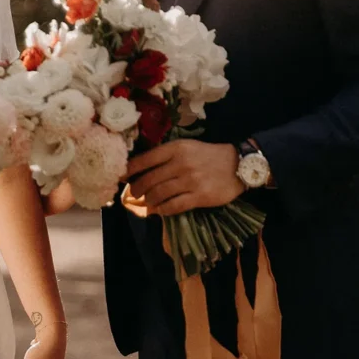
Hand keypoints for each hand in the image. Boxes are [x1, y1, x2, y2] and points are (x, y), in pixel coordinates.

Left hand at [127, 140, 243, 215]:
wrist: (238, 165)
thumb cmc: (208, 155)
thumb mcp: (187, 147)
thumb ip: (166, 156)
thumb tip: (142, 169)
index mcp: (176, 148)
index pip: (145, 159)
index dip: (130, 170)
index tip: (121, 177)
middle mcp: (181, 164)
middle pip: (149, 180)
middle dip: (137, 189)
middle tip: (134, 193)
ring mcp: (191, 181)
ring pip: (159, 194)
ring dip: (148, 201)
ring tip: (146, 202)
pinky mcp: (200, 196)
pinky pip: (174, 206)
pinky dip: (162, 210)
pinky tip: (159, 210)